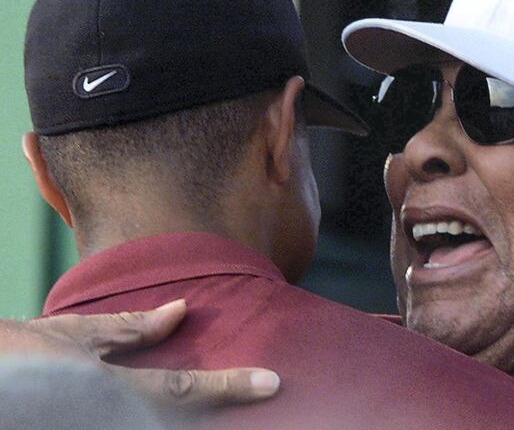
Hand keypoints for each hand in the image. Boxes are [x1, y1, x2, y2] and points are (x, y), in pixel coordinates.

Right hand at [0, 299, 279, 406]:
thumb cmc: (14, 355)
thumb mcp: (73, 334)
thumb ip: (131, 328)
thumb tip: (181, 311)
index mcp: (108, 390)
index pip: (184, 390)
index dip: (231, 386)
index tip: (272, 382)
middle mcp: (109, 420)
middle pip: (181, 423)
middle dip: (218, 412)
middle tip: (258, 393)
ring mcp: (98, 429)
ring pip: (165, 428)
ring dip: (195, 417)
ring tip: (229, 407)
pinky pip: (142, 428)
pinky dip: (171, 418)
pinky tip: (192, 412)